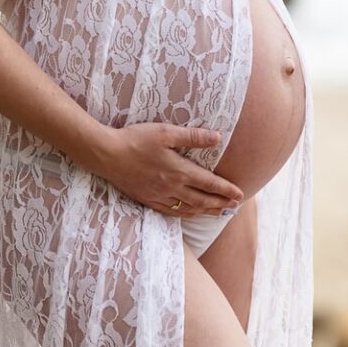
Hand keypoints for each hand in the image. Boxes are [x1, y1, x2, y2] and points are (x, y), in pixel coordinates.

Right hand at [97, 122, 243, 215]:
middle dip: (221, 204)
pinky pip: (172, 212)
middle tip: (235, 207)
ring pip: (188, 209)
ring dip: (206, 212)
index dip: (226, 190)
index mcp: (178, 170)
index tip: (240, 194)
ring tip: (219, 213)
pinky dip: (186, 215)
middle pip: (202, 200)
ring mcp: (159, 196)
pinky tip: (190, 214)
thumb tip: (217, 137)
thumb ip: (192, 137)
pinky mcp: (147, 199)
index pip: (209, 183)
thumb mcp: (166, 132)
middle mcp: (172, 187)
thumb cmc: (136, 139)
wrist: (107, 155)